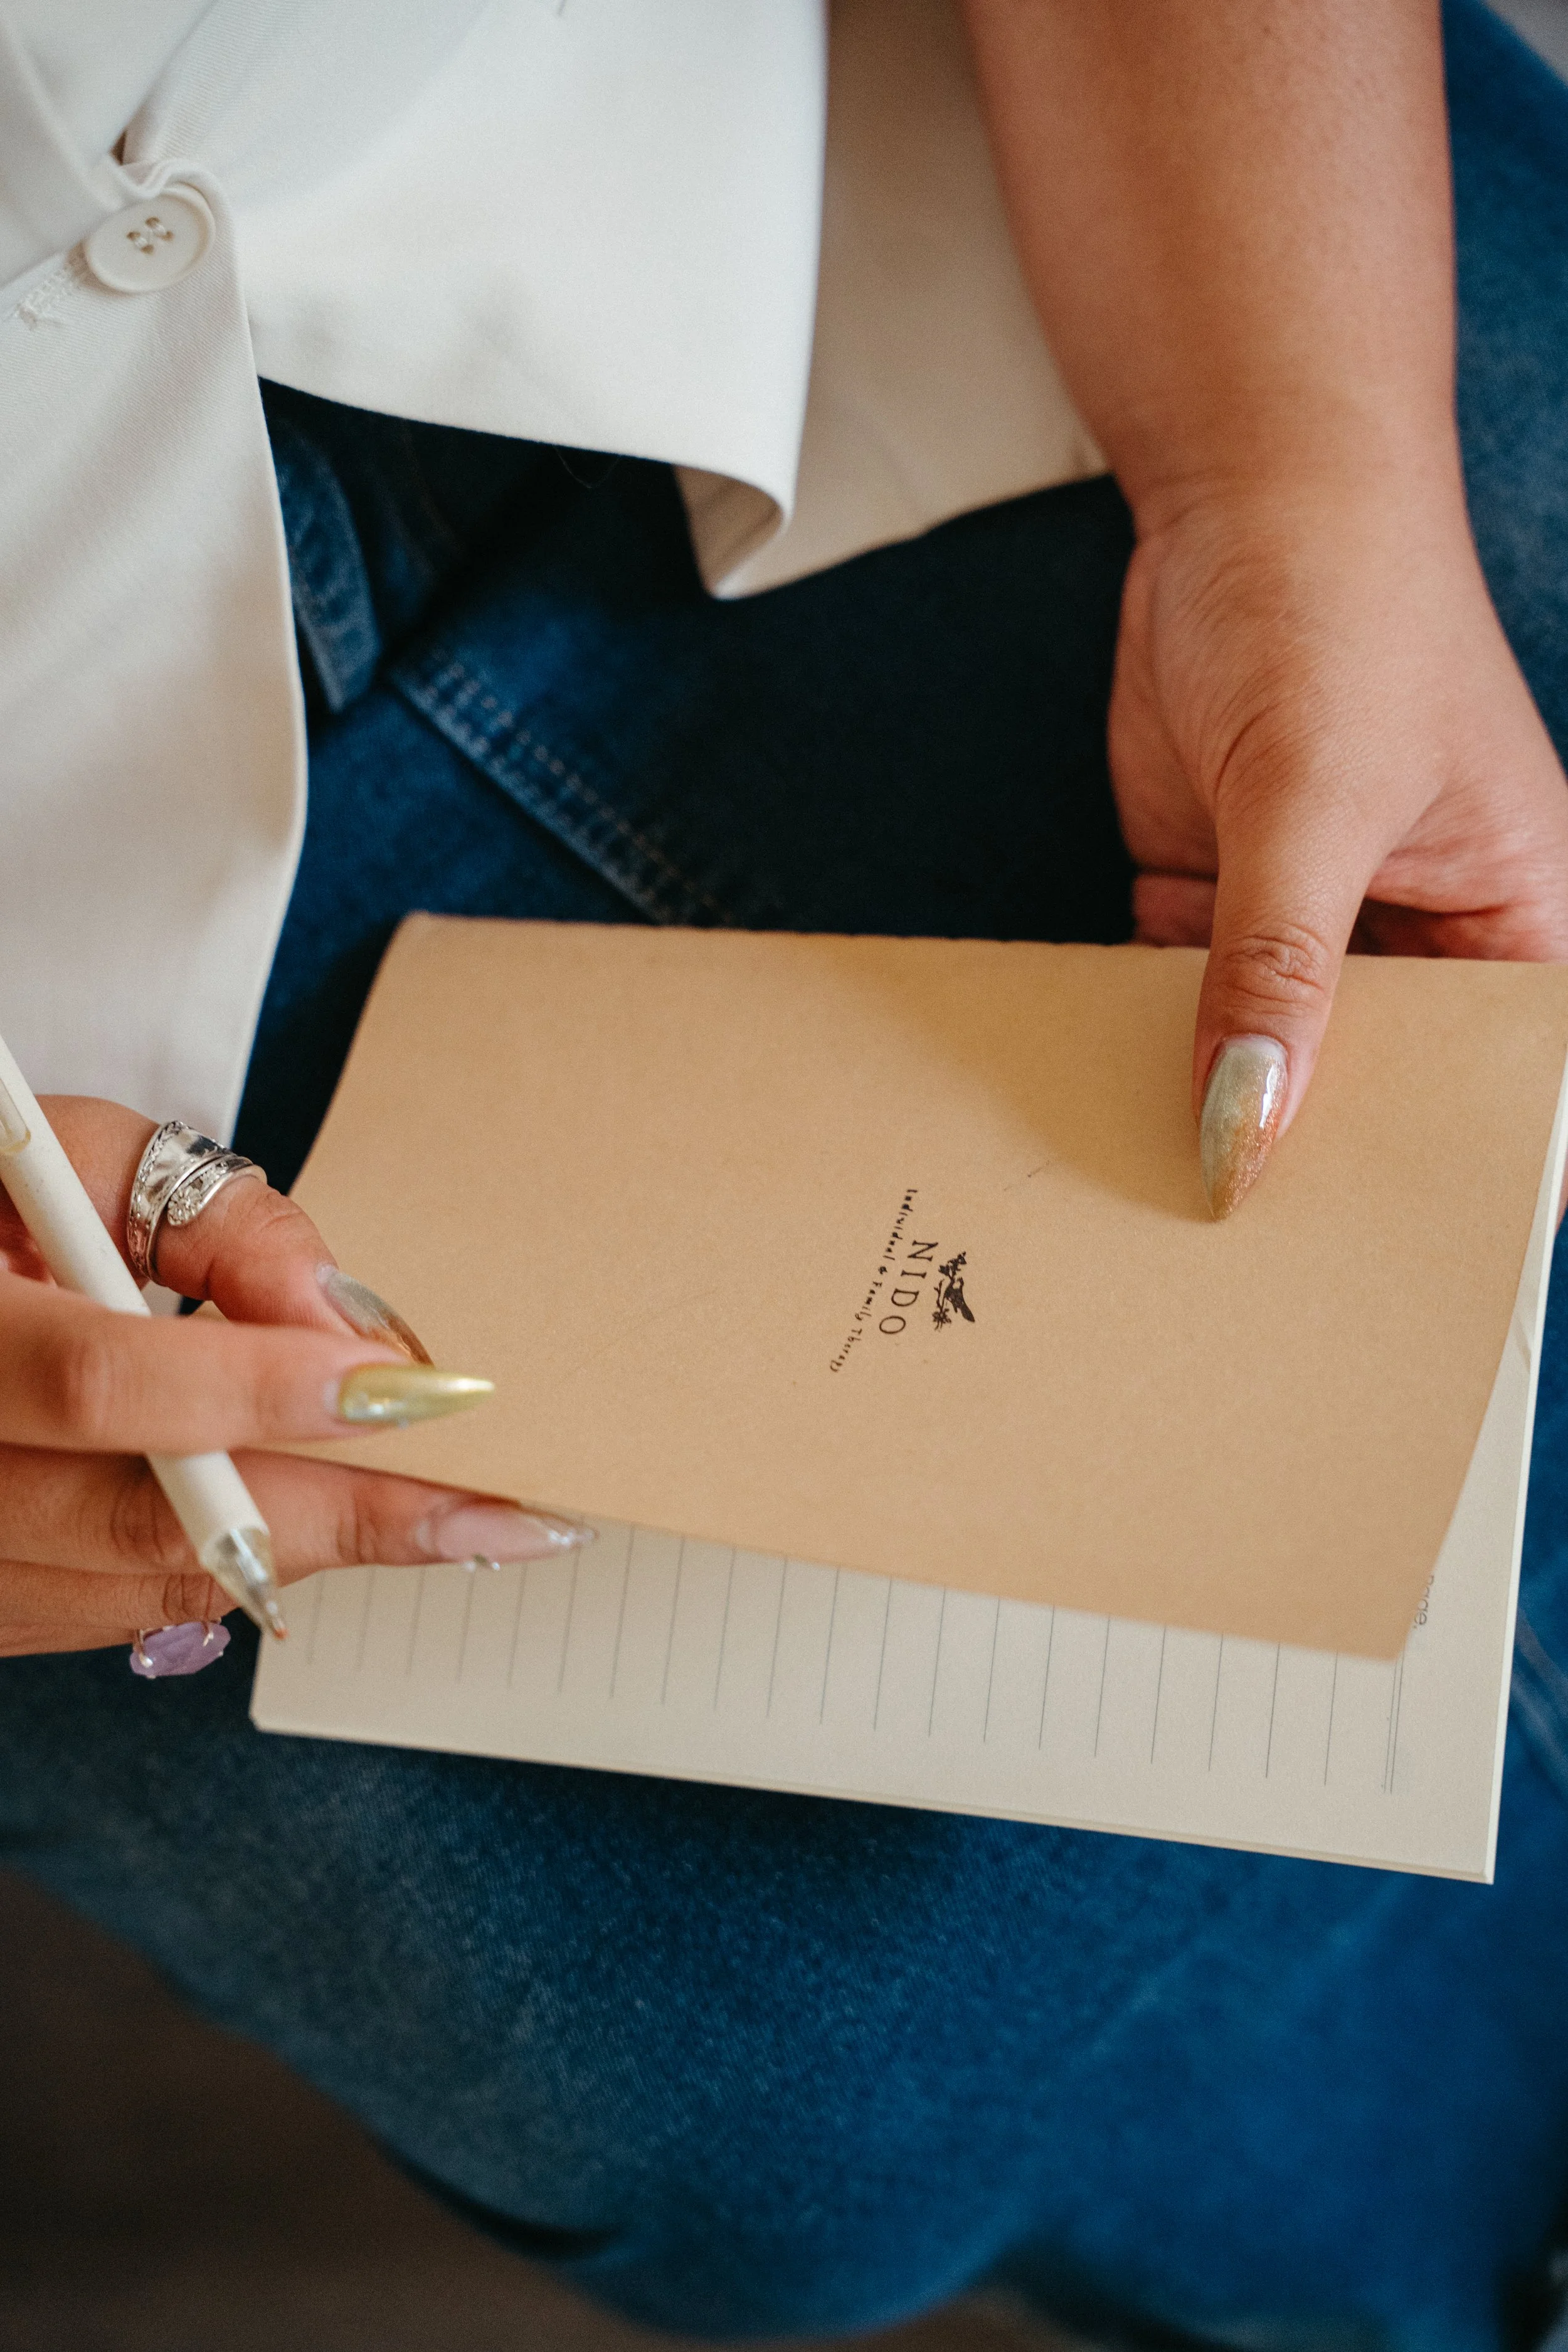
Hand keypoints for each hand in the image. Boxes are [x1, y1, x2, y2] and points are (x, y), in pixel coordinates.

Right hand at [0, 1097, 587, 1659]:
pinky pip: (135, 1608)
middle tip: (493, 1512)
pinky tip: (346, 1527)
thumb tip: (336, 1320)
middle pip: (145, 1523)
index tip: (401, 1392)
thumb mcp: (79, 1159)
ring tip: (462, 1526)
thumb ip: (209, 1223)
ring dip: (317, 1550)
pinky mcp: (0, 1604)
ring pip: (153, 1585)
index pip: (96, 1381)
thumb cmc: (0, 1202)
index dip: (256, 1392)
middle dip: (341, 1516)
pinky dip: (251, 1563)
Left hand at [1111, 480, 1567, 1208]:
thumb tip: (1243, 1132)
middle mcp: (1420, 938)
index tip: (1384, 1281)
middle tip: (1232, 1263)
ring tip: (1147, 1211)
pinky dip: (1142, 1040)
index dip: (1457, 1181)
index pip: (1506, 1090)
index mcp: (1516, 921)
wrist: (1244, 495)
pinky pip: (1179, 1001)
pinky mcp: (1215, 899)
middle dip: (1311, 1158)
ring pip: (1264, 1053)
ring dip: (1213, 1107)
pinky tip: (1095, 1098)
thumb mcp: (1318, 801)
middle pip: (1372, 1088)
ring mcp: (1311, 922)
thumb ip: (1279, 972)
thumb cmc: (1344, 606)